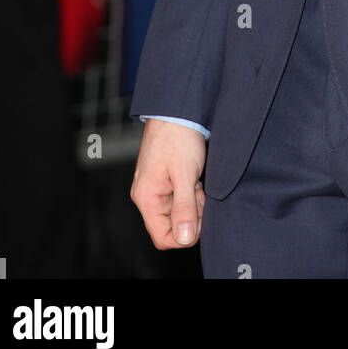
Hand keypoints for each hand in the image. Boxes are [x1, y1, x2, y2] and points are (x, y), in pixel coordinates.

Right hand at [130, 118, 205, 249]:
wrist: (177, 110)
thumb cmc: (178, 137)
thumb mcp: (185, 174)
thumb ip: (185, 207)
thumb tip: (185, 238)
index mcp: (146, 198)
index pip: (163, 237)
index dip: (185, 235)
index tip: (201, 217)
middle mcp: (148, 196)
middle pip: (171, 226)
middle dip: (192, 215)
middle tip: (200, 194)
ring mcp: (156, 188)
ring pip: (177, 212)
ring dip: (193, 204)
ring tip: (198, 183)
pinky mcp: (165, 180)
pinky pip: (179, 199)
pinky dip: (191, 193)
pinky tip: (196, 179)